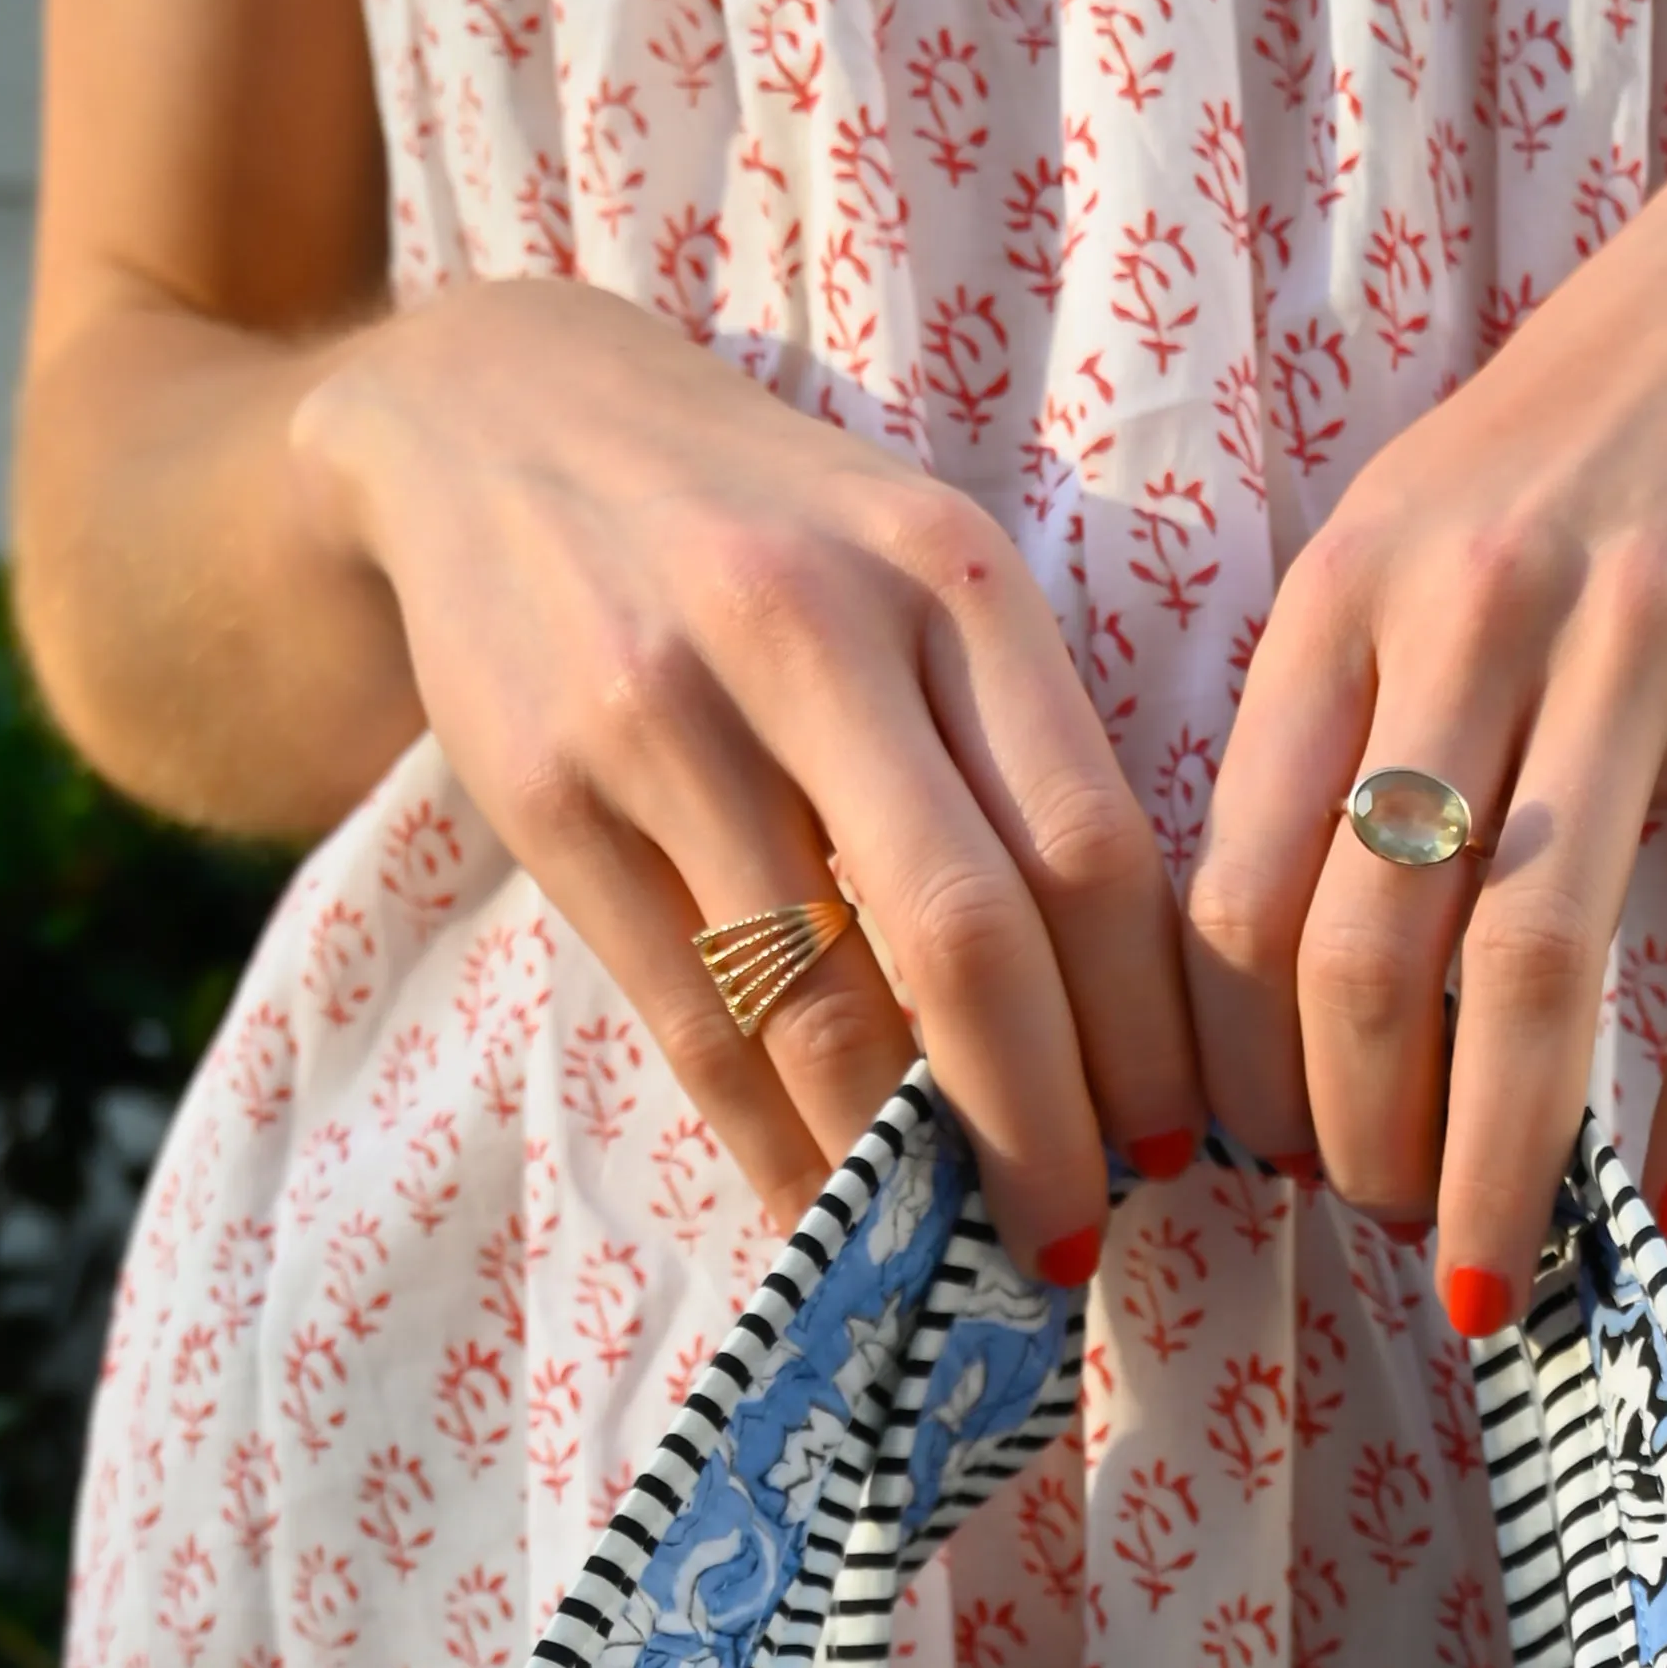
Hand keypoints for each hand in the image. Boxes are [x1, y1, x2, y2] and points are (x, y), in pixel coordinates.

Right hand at [291, 283, 1202, 1274]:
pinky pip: (690, 1022)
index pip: (1086, 844)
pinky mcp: (548, 791)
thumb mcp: (912, 567)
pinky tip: (821, 1212)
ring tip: (952, 1249)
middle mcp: (811, 631)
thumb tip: (1123, 1016)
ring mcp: (664, 712)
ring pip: (819, 1002)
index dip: (1145, 1025)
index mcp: (947, 575)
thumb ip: (1012, 745)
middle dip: (1041, 1125)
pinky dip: (770, 1143)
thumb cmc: (761, 529)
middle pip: (968, 938)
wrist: (492, 418)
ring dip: (900, 1162)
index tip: (1174, 1141)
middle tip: (1076, 1243)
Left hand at [1182, 137, 1666, 1331]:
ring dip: (1501, 1155)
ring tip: (1486, 1284)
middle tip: (1374, 1237)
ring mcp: (1645, 637)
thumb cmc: (1553, 473)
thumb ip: (1321, 755)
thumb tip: (1252, 1034)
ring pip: (1542, 958)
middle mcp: (1475, 612)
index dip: (1232, 1073)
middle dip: (1356, 1142)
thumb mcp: (1391, 561)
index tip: (1252, 1171)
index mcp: (1341, 600)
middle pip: (1373, 950)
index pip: (1237, 893)